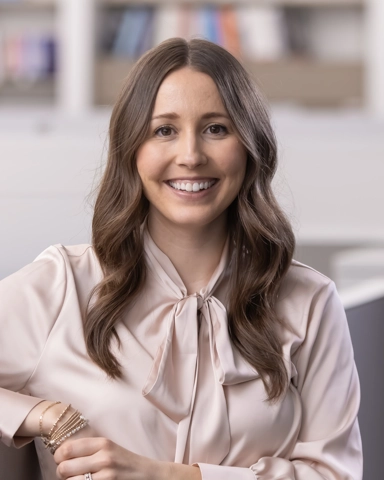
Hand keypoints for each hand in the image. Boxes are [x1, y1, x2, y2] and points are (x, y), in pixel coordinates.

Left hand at [54, 436, 201, 479]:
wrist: (149, 476)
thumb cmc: (126, 463)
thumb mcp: (110, 448)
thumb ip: (89, 448)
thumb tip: (62, 452)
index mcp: (103, 443)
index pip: (66, 449)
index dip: (59, 457)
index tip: (62, 460)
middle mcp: (103, 457)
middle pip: (63, 468)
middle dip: (62, 473)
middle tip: (69, 474)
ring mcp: (105, 475)